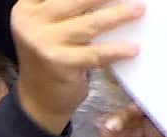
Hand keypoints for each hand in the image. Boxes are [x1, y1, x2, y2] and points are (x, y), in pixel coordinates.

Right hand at [11, 0, 144, 134]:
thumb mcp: (50, 26)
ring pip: (88, 25)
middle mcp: (31, 20)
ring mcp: (44, 42)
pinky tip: (133, 48)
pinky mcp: (59, 63)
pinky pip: (94, 54)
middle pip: (73, 0)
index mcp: (28, 6)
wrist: (39, 98)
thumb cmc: (52, 56)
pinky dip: (115, 50)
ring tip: (138, 10)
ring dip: (117, 16)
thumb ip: (67, 9)